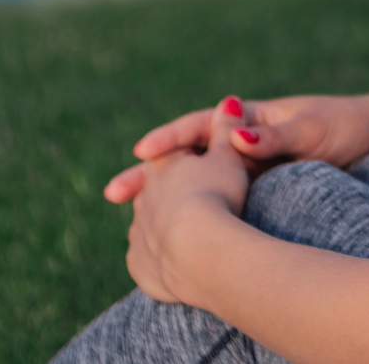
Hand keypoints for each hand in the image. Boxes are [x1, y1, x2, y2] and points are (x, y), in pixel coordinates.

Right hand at [104, 94, 368, 203]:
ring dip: (164, 197)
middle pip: (187, 156)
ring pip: (197, 180)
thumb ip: (276, 134)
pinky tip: (174, 235)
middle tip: (114, 194)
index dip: (169, 138)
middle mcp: (242, 138)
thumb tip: (235, 135)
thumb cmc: (345, 126)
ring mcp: (247, 163)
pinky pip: (217, 198)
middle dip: (151, 174)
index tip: (142, 152)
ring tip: (129, 220)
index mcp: (250, 116)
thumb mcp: (312, 130)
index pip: (199, 125)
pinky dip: (194, 212)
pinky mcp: (257, 186)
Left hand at [124, 105, 250, 303]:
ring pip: (149, 225)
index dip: (189, 155)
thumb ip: (227, 129)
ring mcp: (139, 232)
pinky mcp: (140, 265)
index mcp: (164, 164)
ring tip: (185, 238)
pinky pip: (149, 260)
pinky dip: (161, 259)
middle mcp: (144, 196)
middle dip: (171, 193)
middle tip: (187, 202)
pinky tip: (176, 266)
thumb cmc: (217, 195)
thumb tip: (229, 102)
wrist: (199, 251)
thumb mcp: (229, 156)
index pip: (174, 154)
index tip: (197, 160)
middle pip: (157, 190)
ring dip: (164, 227)